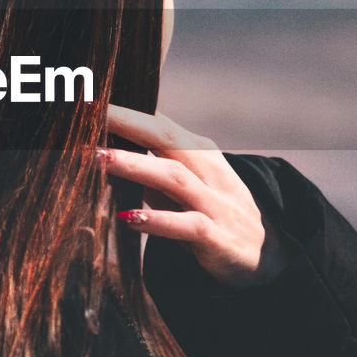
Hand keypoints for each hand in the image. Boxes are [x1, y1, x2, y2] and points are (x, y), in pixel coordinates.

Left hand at [101, 104, 293, 289]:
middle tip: (87, 114)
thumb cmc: (213, 214)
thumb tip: (103, 151)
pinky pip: (188, 225)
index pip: (159, 122)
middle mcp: (208, 170)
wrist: (269, 256)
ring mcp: (215, 203)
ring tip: (97, 158)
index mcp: (198, 152)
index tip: (87, 100)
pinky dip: (158, 220)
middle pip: (165, 137)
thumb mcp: (185, 185)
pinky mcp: (217, 238)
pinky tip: (129, 217)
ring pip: (172, 177)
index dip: (124, 110)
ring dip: (133, 165)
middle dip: (126, 123)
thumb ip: (151, 167)